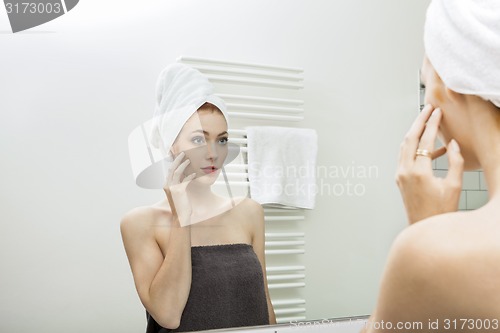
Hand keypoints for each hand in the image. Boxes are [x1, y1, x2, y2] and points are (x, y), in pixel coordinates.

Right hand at [163, 152, 195, 226]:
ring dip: (183, 164)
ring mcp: (172, 188)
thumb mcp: (179, 193)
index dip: (174, 162)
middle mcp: (167, 185)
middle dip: (177, 159)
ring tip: (189, 160)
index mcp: (166, 185)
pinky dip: (189, 176)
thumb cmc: (181, 206)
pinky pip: (184, 180)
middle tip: (183, 153)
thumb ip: (180, 185)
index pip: (169, 170)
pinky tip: (194, 174)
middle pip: (172, 168)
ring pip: (177, 171)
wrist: (180, 218)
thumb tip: (185, 177)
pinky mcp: (178, 191)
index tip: (180, 157)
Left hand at [396, 104, 463, 223]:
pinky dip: (416, 148)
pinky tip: (433, 150)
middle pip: (409, 138)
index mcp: (418, 172)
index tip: (437, 112)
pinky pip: (405, 157)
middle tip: (428, 109)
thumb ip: (455, 162)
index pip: (424, 140)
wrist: (423, 228)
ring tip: (428, 123)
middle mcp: (404, 171)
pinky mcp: (400, 179)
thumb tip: (453, 144)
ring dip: (415, 133)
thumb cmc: (441, 211)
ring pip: (404, 147)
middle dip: (418, 122)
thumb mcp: (454, 186)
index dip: (431, 124)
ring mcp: (400, 175)